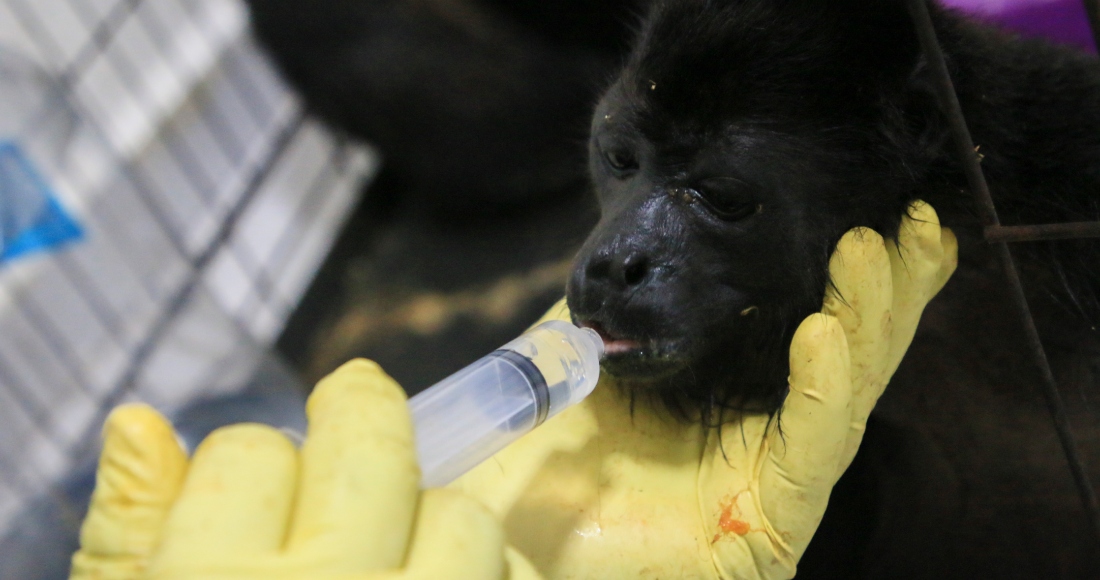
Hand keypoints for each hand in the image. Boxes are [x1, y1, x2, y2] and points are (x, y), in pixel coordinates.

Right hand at [70, 360, 541, 579]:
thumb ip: (130, 537)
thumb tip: (137, 423)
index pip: (251, 454)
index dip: (255, 460)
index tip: (263, 480)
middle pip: (373, 444)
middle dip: (363, 421)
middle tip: (358, 415)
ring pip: (459, 512)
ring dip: (435, 520)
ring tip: (405, 553)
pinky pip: (516, 575)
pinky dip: (489, 577)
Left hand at [454, 201, 956, 579]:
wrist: (514, 549)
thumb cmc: (542, 468)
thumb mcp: (570, 362)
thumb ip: (603, 306)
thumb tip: (623, 230)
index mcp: (730, 398)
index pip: (811, 325)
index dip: (851, 275)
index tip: (875, 207)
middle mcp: (764, 439)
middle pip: (849, 356)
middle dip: (887, 288)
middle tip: (915, 220)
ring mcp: (770, 486)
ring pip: (843, 399)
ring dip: (862, 321)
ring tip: (869, 252)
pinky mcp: (765, 531)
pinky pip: (804, 455)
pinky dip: (820, 392)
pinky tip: (824, 334)